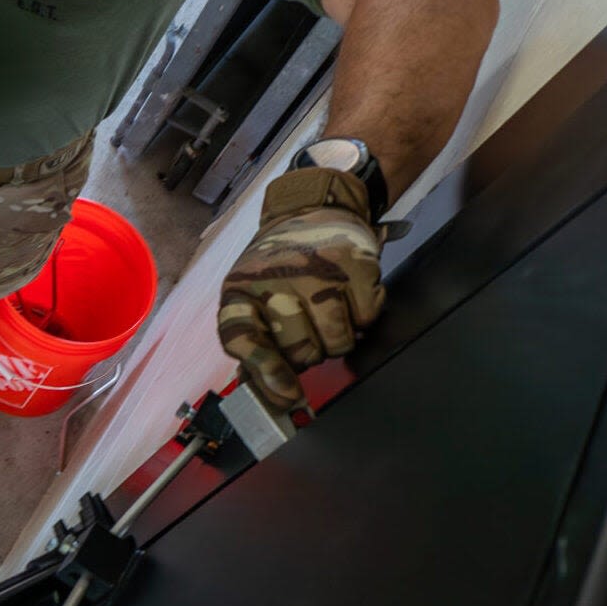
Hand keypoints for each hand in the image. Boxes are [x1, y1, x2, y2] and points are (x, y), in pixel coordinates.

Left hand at [217, 167, 386, 407]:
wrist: (311, 209)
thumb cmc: (279, 263)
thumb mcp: (252, 296)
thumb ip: (256, 345)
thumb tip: (272, 396)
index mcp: (241, 289)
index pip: (244, 339)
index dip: (265, 371)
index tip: (285, 394)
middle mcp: (276, 278)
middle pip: (300, 352)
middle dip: (307, 354)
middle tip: (308, 334)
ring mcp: (318, 271)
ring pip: (336, 342)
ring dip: (336, 340)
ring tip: (327, 314)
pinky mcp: (355, 265)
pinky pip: (366, 321)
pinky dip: (362, 319)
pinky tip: (348, 298)